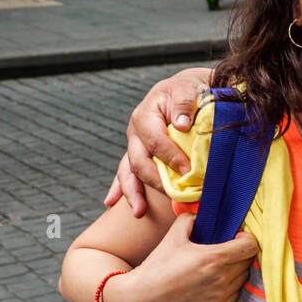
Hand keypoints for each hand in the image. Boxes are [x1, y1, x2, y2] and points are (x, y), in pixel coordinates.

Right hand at [104, 67, 212, 215]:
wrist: (185, 90)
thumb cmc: (189, 90)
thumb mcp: (188, 89)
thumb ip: (183, 103)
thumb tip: (181, 125)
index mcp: (145, 115)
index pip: (155, 140)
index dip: (170, 157)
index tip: (187, 171)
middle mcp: (135, 132)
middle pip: (139, 160)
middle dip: (154, 181)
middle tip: (173, 196)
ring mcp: (134, 144)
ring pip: (128, 170)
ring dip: (132, 193)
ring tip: (138, 212)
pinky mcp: (138, 153)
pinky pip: (125, 172)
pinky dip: (120, 188)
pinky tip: (112, 203)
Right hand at [106, 214, 258, 301]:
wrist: (142, 298)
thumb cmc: (158, 266)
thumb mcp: (173, 236)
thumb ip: (190, 219)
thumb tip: (200, 214)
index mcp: (214, 259)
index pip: (250, 246)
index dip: (247, 238)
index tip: (237, 237)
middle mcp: (221, 279)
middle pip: (248, 262)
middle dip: (241, 253)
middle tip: (228, 250)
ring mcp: (220, 297)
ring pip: (243, 279)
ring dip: (237, 270)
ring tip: (220, 266)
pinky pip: (234, 294)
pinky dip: (229, 287)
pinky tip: (214, 282)